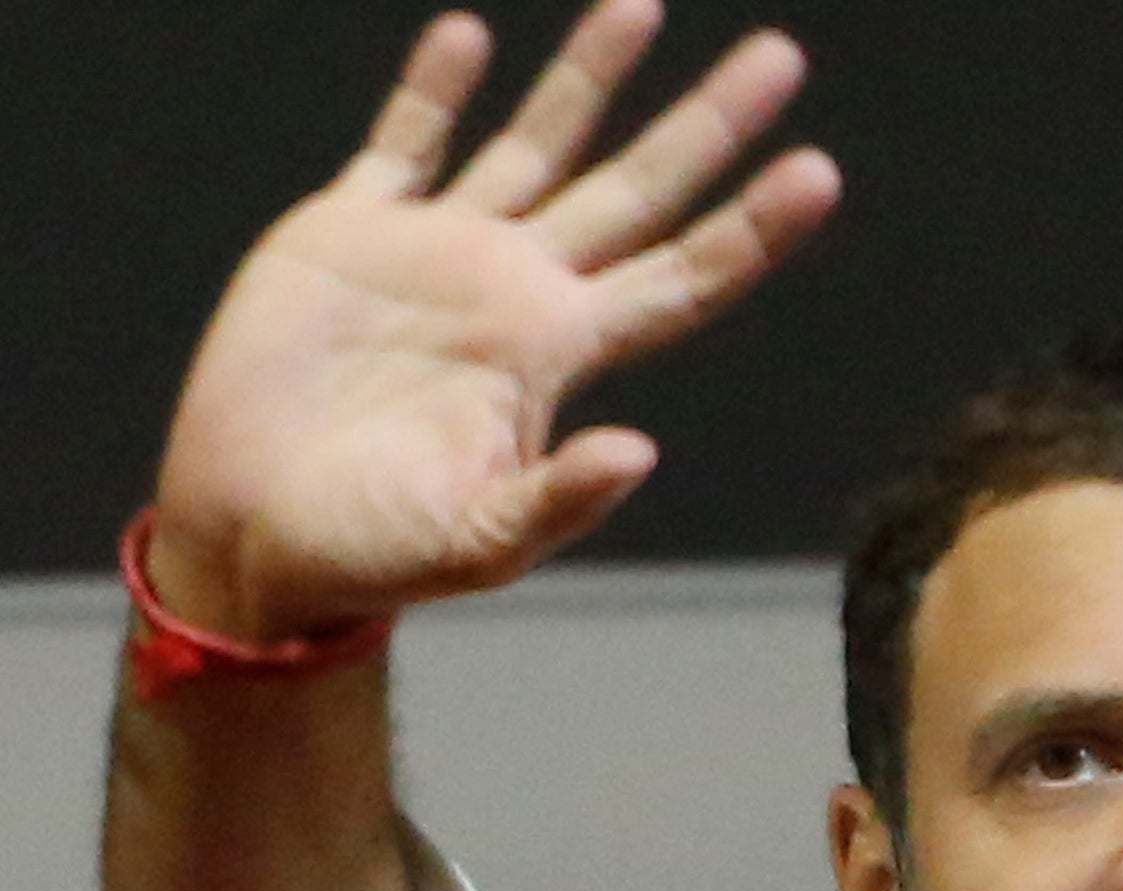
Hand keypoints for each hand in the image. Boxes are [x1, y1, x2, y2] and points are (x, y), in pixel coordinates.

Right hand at [151, 0, 839, 638]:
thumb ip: (558, 502)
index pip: (682, 278)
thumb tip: (640, 452)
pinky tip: (471, 37)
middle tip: (781, 56)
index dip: (751, 228)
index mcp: (556, 354)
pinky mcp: (346, 235)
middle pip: (637, 192)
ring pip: (535, 145)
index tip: (818, 171)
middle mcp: (516, 291)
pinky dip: (433, 91)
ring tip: (640, 4)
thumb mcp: (477, 542)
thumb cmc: (372, 556)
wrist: (256, 536)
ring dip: (586, 78)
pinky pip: (402, 145)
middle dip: (707, 126)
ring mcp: (435, 255)